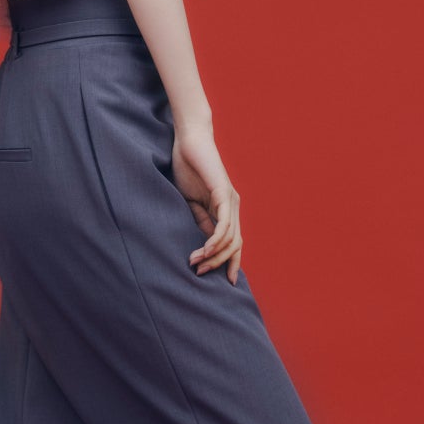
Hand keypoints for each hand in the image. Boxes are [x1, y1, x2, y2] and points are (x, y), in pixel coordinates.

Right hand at [171, 127, 242, 284]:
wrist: (188, 140)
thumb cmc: (188, 168)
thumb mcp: (191, 201)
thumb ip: (200, 220)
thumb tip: (206, 243)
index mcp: (226, 209)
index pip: (234, 243)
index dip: (231, 263)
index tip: (224, 283)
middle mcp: (233, 206)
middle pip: (235, 245)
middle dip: (218, 264)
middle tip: (200, 274)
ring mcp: (231, 200)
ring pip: (230, 238)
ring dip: (213, 255)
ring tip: (195, 263)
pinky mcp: (223, 193)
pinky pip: (224, 223)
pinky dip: (215, 240)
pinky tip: (204, 249)